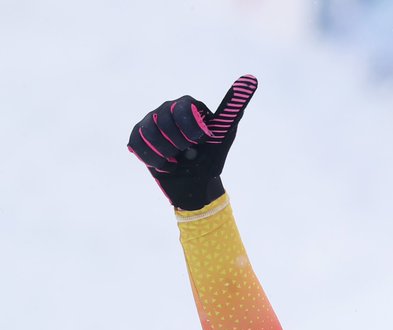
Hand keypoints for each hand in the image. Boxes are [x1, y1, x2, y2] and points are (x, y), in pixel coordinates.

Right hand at [128, 75, 257, 209]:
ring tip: (177, 158)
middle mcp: (167, 109)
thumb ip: (232, 110)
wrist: (195, 183)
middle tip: (188, 151)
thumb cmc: (211, 157)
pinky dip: (154, 160)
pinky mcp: (138, 136)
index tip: (199, 141)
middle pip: (163, 121)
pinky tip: (166, 164)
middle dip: (178, 143)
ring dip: (166, 153)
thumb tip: (250, 80)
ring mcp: (150, 121)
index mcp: (187, 105)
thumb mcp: (224, 135)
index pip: (182, 108)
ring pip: (149, 133)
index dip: (189, 128)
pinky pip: (138, 144)